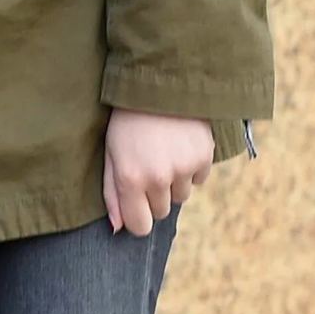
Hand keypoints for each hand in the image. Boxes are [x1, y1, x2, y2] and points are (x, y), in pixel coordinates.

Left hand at [102, 109, 212, 235]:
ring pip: (181, 197)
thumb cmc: (126, 121)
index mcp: (130, 177)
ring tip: (162, 154)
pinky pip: (199, 180)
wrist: (159, 85)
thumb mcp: (110, 153)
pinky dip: (191, 169)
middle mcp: (159, 177)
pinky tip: (178, 147)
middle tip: (146, 167)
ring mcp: (184, 168)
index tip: (136, 207)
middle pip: (161, 212)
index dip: (138, 219)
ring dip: (173, 183)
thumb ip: (112, 192)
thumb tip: (117, 228)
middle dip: (154, 197)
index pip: (140, 226)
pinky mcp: (204, 158)